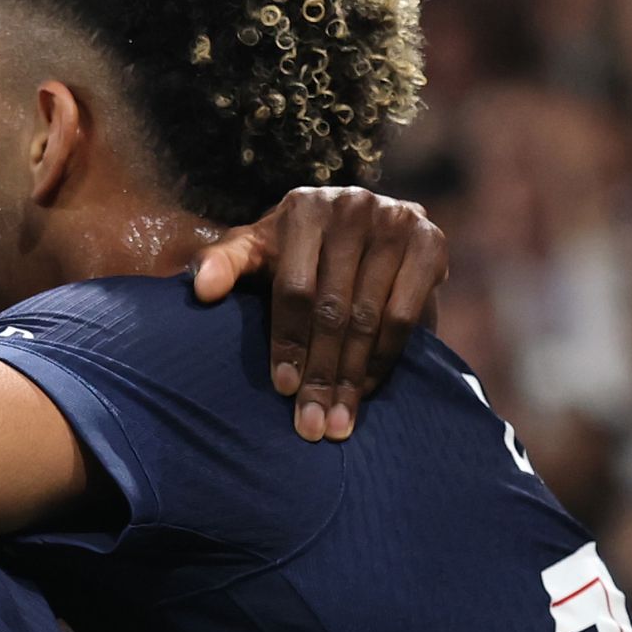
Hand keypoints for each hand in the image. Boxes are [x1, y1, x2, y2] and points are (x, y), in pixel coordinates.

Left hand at [191, 187, 446, 441]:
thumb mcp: (255, 251)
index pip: (295, 288)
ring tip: (340, 420)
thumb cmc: (293, 250)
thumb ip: (224, 264)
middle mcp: (352, 207)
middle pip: (334, 307)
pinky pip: (406, 314)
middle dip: (322, 372)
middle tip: (313, 424)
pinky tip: (367, 388)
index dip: (288, 340)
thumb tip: (199, 289)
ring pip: (371, 316)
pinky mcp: (432, 242)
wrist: (361, 230)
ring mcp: (397, 221)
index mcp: (303, 208)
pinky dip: (386, 357)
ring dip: (354, 375)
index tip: (283, 387)